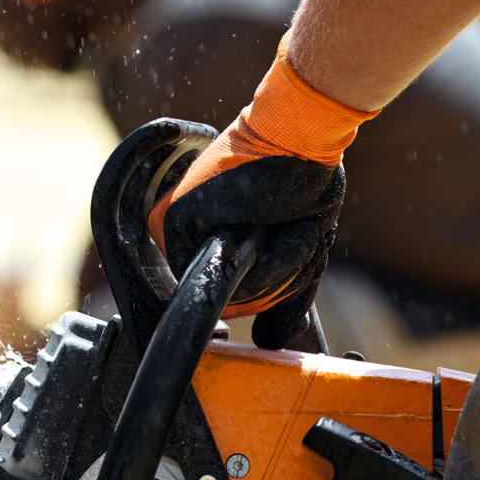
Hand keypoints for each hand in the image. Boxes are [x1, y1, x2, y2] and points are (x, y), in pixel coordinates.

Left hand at [148, 41, 374, 348]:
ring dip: (274, 269)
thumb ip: (285, 296)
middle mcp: (187, 238)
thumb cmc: (304, 185)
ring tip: (284, 222)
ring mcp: (177, 231)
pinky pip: (222, 276)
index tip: (289, 253)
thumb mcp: (300, 247)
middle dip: (276, 279)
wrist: (302, 138)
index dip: (270, 289)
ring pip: (230, 294)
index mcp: (210, 242)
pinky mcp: (175, 221)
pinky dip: (263, 261)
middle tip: (290, 230)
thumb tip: (270, 341)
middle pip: (232, 301)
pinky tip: (272, 225)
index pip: (233, 296)